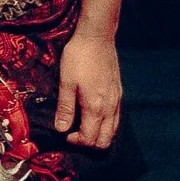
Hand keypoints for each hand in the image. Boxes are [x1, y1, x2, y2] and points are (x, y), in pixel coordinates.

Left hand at [53, 32, 122, 147]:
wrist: (97, 37)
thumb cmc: (79, 57)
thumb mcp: (66, 82)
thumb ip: (65, 108)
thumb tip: (61, 129)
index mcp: (96, 107)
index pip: (90, 139)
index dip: (76, 142)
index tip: (65, 133)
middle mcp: (110, 108)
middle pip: (105, 141)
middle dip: (89, 143)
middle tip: (74, 133)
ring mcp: (117, 101)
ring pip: (113, 131)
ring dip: (99, 135)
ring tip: (83, 126)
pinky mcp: (119, 94)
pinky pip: (116, 119)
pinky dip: (106, 125)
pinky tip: (93, 115)